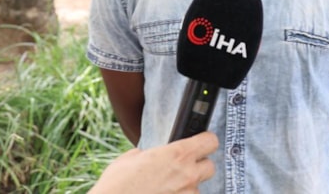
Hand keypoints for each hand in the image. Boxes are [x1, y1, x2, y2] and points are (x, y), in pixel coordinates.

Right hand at [89, 132, 217, 193]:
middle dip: (199, 166)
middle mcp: (187, 175)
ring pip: (197, 188)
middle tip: (183, 168)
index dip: (205, 140)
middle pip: (210, 167)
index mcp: (177, 154)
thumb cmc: (118, 185)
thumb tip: (151, 155)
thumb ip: (150, 153)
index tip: (201, 142)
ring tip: (166, 188)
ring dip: (186, 187)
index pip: (210, 141)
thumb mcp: (131, 158)